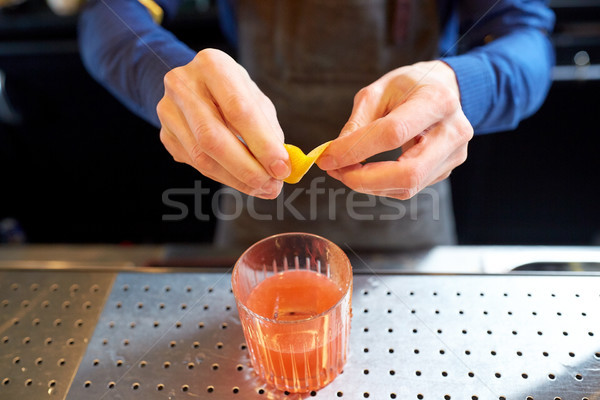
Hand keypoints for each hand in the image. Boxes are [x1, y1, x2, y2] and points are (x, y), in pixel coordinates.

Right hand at [157, 49, 290, 198]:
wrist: (194, 85)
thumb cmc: (233, 92)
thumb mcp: (255, 98)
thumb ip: (268, 129)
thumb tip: (282, 166)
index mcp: (212, 65)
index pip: (238, 109)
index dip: (262, 143)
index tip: (282, 168)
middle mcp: (183, 84)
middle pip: (213, 138)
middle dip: (247, 168)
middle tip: (272, 186)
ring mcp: (168, 111)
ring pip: (202, 157)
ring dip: (237, 179)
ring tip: (264, 187)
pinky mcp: (165, 135)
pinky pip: (196, 165)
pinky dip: (224, 177)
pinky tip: (243, 181)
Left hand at [317, 60, 472, 199]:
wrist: (444, 90)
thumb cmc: (408, 87)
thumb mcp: (379, 92)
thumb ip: (357, 123)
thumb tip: (334, 155)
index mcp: (437, 101)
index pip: (393, 133)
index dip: (356, 149)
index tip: (327, 158)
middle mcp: (453, 131)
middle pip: (408, 173)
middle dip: (364, 179)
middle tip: (336, 172)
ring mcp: (454, 155)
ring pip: (408, 187)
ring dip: (369, 185)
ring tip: (345, 171)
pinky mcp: (446, 170)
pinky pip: (409, 188)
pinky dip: (381, 185)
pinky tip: (367, 172)